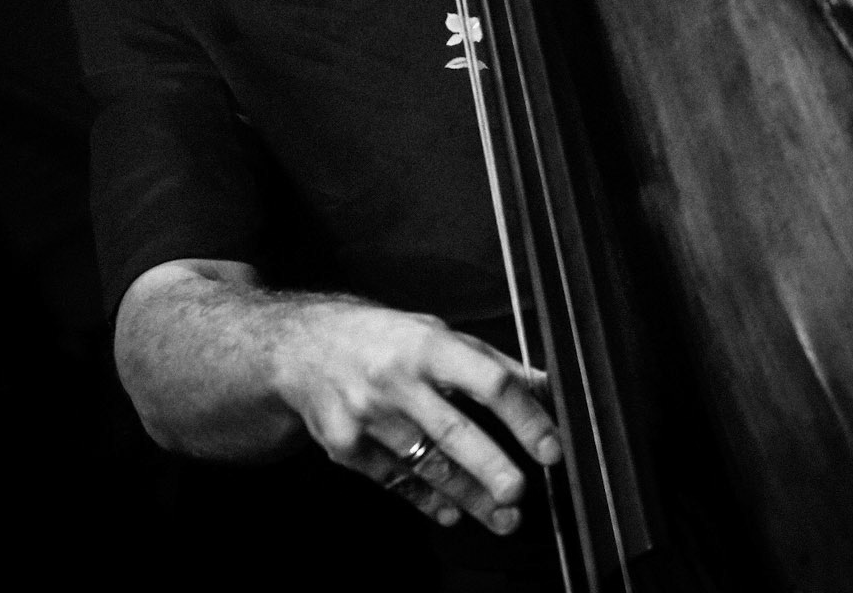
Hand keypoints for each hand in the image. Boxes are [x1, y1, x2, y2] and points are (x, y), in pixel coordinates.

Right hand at [274, 296, 560, 535]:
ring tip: (503, 518)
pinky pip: (396, 481)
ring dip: (469, 497)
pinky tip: (451, 511)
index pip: (486, 381)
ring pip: (427, 466)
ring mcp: (368, 417)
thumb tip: (548, 386)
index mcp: (427, 344)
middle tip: (519, 493)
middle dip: (490, 466)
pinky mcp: (346, 448)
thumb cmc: (382, 338)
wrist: (302, 349)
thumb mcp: (435, 334)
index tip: (550, 446)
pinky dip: (426, 500)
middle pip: (454, 430)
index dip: (523, 416)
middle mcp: (396, 380)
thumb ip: (491, 363)